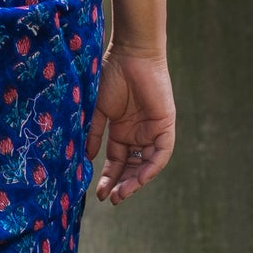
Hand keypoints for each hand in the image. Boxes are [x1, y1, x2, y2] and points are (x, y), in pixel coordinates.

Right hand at [88, 45, 175, 205]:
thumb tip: (87, 158)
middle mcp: (137, 133)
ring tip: (121, 194)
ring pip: (147, 164)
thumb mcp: (98, 110)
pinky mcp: (165, 125)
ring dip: (135, 181)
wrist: (130, 54)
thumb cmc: (110, 75)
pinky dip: (151, 167)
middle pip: (132, 167)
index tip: (98, 194)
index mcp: (121, 130)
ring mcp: (152, 130)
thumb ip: (94, 134)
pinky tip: (139, 179)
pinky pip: (161, 153)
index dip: (108, 178)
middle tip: (110, 199)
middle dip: (121, 184)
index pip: (117, 161)